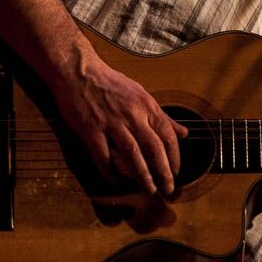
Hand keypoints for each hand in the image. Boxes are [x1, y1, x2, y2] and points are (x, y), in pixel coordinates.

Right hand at [53, 59, 186, 194]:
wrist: (78, 72)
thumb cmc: (110, 83)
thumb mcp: (142, 95)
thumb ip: (163, 116)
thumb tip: (183, 133)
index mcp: (147, 106)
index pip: (168, 136)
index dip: (175, 157)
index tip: (177, 172)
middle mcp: (132, 115)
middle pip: (154, 148)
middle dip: (163, 171)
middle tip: (168, 189)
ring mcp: (112, 123)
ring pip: (132, 154)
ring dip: (142, 175)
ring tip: (149, 189)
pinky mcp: (91, 130)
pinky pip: (103, 157)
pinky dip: (111, 171)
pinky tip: (117, 180)